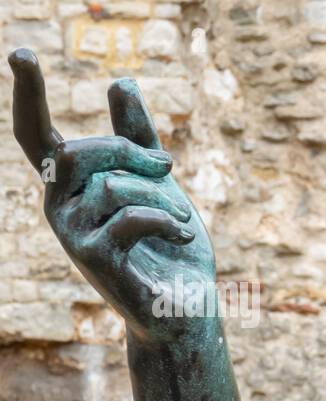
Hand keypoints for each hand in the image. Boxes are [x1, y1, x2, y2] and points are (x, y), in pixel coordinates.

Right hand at [9, 48, 216, 342]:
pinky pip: (130, 217)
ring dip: (160, 195)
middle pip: (83, 150)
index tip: (22, 52)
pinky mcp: (95, 258)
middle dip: (132, 151)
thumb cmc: (169, 244)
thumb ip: (138, 137)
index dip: (29, 94)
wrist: (185, 305)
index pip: (36, 134)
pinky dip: (166, 220)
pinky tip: (185, 235)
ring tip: (183, 219)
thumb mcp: (157, 182)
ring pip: (113, 185)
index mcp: (69, 185)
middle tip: (169, 167)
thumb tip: (119, 82)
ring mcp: (71, 234)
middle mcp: (58, 206)